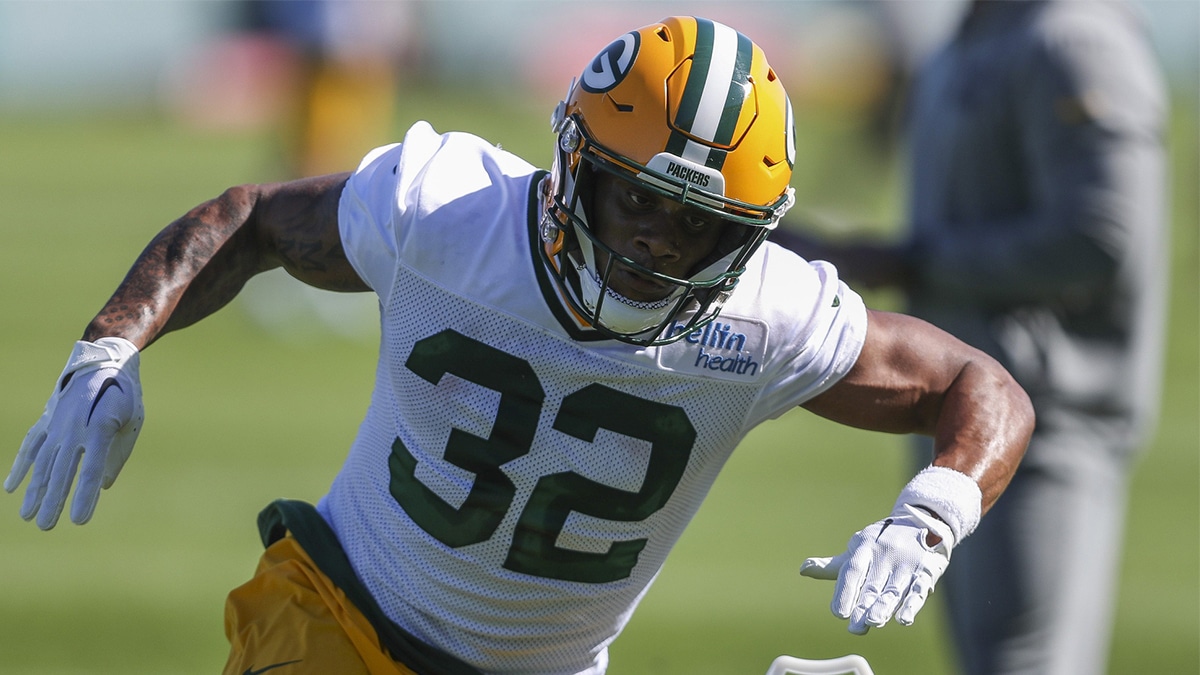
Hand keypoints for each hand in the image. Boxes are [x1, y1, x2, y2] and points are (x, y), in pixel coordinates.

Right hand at [6, 337, 143, 528]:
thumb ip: (117, 454)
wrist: (104, 360)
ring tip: (27, 516)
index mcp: (99, 427)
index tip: (78, 520)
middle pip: (61, 471)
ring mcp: (56, 423)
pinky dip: (20, 466)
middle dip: (53, 501)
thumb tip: (102, 485)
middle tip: (47, 527)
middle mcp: (73, 427)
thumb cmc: (124, 394)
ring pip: (42, 463)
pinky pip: (30, 445)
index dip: (83, 496)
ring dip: (34, 490)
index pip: (90, 470)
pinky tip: (10, 487)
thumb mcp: (132, 420)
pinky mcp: (47, 420)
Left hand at [800, 504, 953, 633]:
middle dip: (863, 606)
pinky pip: (918, 589)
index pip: (852, 570)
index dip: (845, 591)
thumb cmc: (881, 543)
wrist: (923, 521)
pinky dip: (911, 605)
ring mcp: (906, 562)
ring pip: (893, 588)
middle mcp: (884, 554)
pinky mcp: (926, 570)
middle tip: (855, 628)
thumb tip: (803, 569)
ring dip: (884, 607)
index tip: (838, 613)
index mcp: (864, 547)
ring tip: (874, 622)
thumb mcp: (857, 550)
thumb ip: (833, 566)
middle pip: (873, 584)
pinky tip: (904, 620)